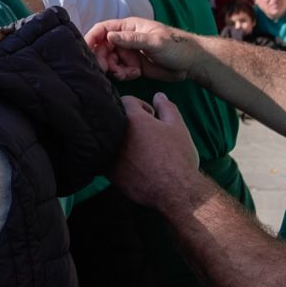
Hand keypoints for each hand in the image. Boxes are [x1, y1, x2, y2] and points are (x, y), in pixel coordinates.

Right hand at [85, 17, 197, 82]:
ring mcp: (130, 53)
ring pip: (110, 61)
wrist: (193, 63)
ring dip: (114, 69)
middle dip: (103, 59)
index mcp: (128, 27)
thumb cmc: (177, 46)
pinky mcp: (134, 66)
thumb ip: (131, 39)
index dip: (91, 38)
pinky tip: (134, 75)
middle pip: (103, 47)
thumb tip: (108, 36)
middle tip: (107, 69)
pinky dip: (123, 75)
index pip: (103, 29)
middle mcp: (126, 39)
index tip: (85, 50)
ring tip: (126, 74)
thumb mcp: (154, 41)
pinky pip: (120, 71)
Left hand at [110, 93, 204, 210]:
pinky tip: (133, 163)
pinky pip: (107, 157)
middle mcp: (115, 133)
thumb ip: (167, 108)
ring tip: (139, 149)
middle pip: (114, 118)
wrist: (175, 191)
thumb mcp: (178, 128)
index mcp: (132, 119)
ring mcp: (108, 153)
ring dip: (121, 139)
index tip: (150, 117)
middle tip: (145, 133)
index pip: (126, 100)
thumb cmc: (178, 157)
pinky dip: (116, 156)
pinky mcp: (107, 171)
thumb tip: (158, 95)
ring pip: (109, 138)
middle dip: (128, 121)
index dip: (140, 105)